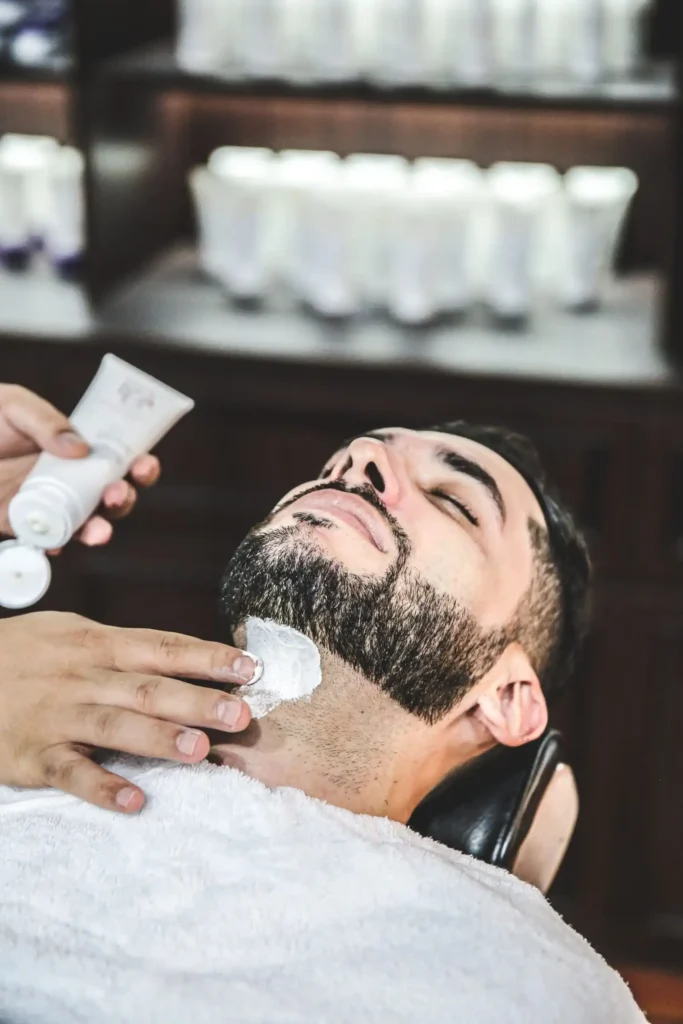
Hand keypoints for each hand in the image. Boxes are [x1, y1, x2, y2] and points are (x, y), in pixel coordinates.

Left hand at [0, 384, 160, 545]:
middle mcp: (67, 478)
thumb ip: (45, 421)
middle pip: (109, 496)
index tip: (144, 463)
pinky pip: (44, 540)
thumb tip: (80, 448)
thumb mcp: (11, 405)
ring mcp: (45, 503)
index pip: (116, 457)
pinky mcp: (19, 524)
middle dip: (124, 498)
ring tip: (99, 531)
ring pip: (84, 524)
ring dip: (99, 530)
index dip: (138, 463)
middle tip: (117, 493)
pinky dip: (54, 545)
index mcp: (74, 447)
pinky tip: (55, 542)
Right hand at [0, 612, 258, 811]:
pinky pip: (70, 772)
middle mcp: (84, 677)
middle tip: (242, 714)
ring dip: (158, 738)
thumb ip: (125, 648)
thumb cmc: (26, 654)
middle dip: (197, 700)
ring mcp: (58, 715)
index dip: (208, 658)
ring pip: (114, 725)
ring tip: (200, 751)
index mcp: (99, 644)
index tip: (251, 667)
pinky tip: (135, 800)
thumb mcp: (73, 634)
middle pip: (148, 687)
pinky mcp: (33, 754)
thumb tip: (188, 657)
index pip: (164, 647)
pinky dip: (102, 786)